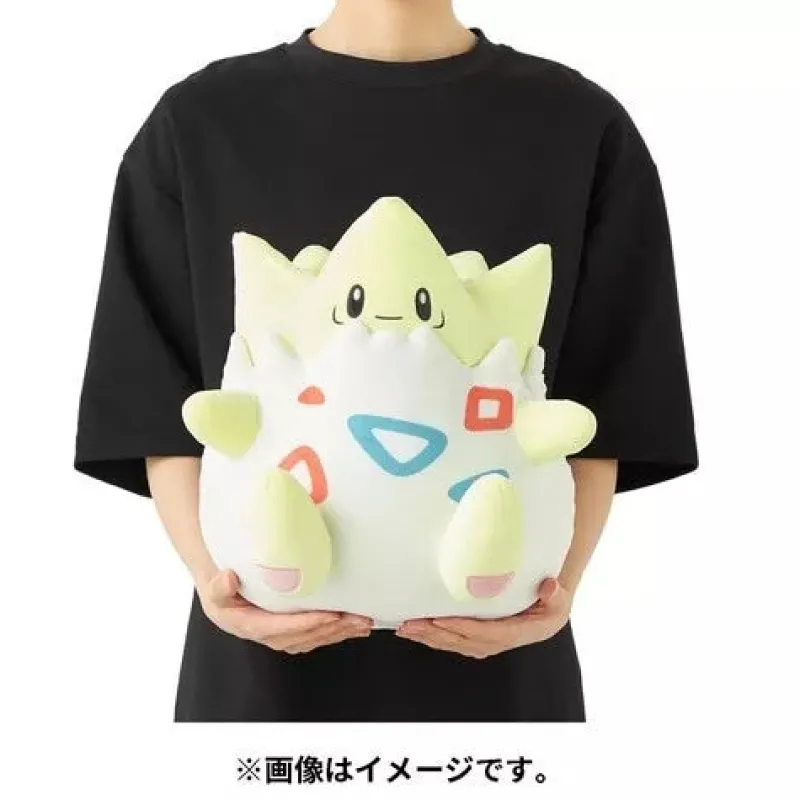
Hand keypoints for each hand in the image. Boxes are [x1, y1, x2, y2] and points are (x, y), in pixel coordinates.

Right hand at [197, 569, 371, 653]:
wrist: (223, 598)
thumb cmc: (222, 593)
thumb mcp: (215, 589)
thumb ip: (219, 587)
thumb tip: (228, 578)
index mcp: (250, 625)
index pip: (282, 628)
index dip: (307, 623)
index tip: (329, 616)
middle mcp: (268, 635)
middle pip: (304, 637)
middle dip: (332, 629)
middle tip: (356, 619)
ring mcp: (281, 637)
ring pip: (314, 640)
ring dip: (339, 633)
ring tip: (361, 624)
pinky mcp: (291, 634)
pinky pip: (315, 637)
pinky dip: (335, 634)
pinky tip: (352, 629)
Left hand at [395, 577, 571, 658]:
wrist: (548, 615)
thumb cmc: (551, 604)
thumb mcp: (558, 599)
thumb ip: (554, 594)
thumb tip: (549, 587)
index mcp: (515, 633)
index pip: (484, 633)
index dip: (461, 628)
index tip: (439, 620)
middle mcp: (496, 643)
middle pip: (461, 641)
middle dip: (434, 634)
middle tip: (410, 624)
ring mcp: (484, 644)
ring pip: (452, 643)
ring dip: (427, 637)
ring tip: (405, 627)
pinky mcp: (475, 640)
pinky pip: (451, 641)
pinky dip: (432, 637)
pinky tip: (415, 630)